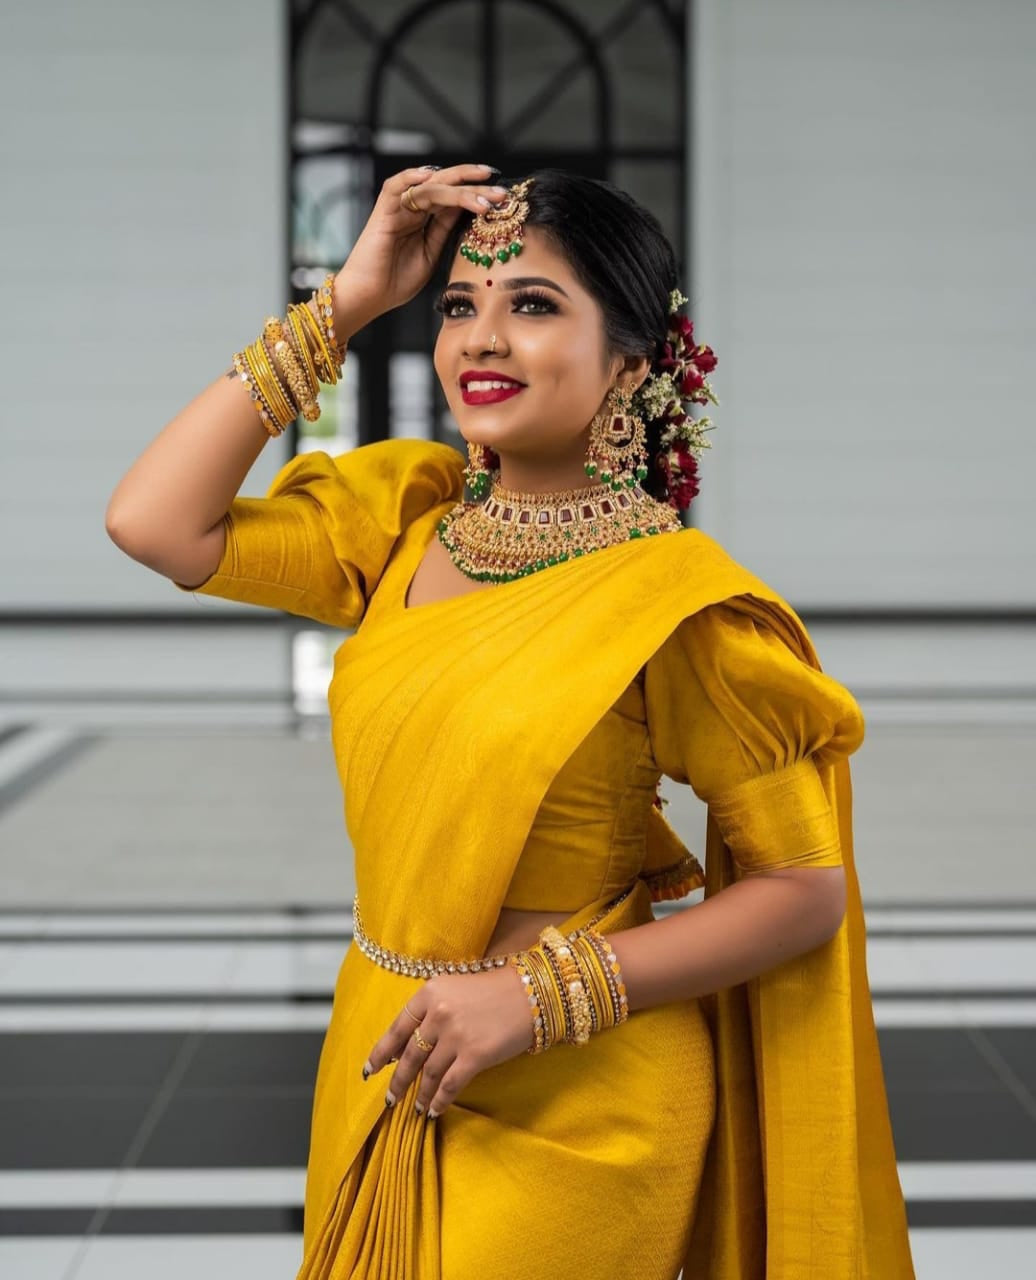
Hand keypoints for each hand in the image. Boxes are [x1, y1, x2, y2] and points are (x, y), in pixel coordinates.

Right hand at [330, 162, 508, 340]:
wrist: (368, 298)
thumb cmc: (396, 282)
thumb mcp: (431, 254)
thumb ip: (445, 230)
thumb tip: (467, 210)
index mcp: (425, 219)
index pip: (454, 198)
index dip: (477, 194)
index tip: (503, 198)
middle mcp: (412, 208)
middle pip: (446, 186)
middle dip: (474, 185)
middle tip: (501, 191)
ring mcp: (398, 208)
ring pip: (430, 187)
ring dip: (458, 190)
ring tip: (483, 199)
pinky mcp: (383, 212)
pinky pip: (396, 187)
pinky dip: (412, 178)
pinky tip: (433, 177)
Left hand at [363, 964, 534, 1117]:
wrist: (533, 993)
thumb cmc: (494, 990)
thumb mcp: (455, 990)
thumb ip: (430, 1013)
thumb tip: (405, 1049)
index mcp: (430, 993)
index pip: (398, 1028)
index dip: (382, 1052)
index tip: (371, 1069)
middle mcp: (439, 1013)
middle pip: (410, 1055)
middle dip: (398, 1080)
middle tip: (390, 1098)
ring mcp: (456, 1035)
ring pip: (428, 1073)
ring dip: (420, 1094)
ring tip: (415, 1108)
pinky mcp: (475, 1055)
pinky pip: (449, 1085)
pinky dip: (439, 1101)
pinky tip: (434, 1110)